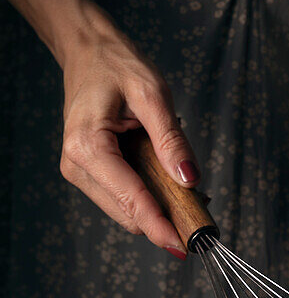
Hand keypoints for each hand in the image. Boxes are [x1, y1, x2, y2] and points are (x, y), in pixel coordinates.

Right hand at [59, 17, 199, 257]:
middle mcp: (77, 166)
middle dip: (166, 217)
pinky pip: (123, 198)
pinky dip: (148, 197)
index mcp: (88, 147)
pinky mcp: (88, 174)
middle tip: (203, 206)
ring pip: (126, 212)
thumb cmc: (116, 65)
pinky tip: (167, 181)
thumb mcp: (153, 94)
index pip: (131, 201)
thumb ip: (172, 140)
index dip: (160, 226)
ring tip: (187, 187)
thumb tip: (189, 179)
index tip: (185, 246)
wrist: (88, 51)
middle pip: (129, 215)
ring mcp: (79, 173)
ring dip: (158, 208)